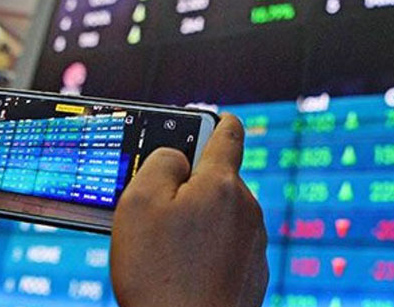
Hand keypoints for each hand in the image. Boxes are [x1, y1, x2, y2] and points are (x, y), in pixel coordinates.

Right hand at [111, 114, 268, 306]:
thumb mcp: (139, 203)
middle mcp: (247, 208)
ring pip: (222, 215)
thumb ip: (161, 163)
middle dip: (191, 185)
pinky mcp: (253, 272)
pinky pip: (228, 246)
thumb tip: (177, 156)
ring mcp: (254, 243)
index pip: (228, 132)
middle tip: (156, 208)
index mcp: (222, 183)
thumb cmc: (160, 274)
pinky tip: (183, 271)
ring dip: (198, 220)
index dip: (213, 120)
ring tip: (165, 249)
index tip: (203, 119)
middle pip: (219, 179)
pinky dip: (208, 250)